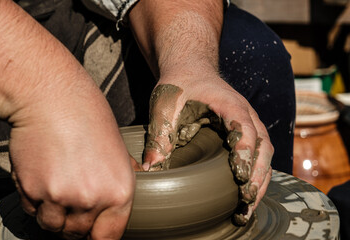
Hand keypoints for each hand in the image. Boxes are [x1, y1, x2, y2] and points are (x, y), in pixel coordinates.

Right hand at [9, 89, 135, 238]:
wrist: (53, 98)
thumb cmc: (88, 118)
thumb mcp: (118, 149)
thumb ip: (120, 180)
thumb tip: (121, 201)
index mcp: (120, 191)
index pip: (109, 236)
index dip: (99, 235)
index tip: (92, 232)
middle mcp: (93, 199)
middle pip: (79, 234)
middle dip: (76, 222)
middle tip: (73, 199)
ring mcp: (61, 197)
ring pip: (53, 226)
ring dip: (54, 214)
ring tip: (58, 185)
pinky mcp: (33, 190)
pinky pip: (33, 211)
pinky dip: (36, 201)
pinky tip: (43, 177)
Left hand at [143, 74, 272, 224]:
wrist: (190, 69)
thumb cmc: (179, 84)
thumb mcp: (165, 105)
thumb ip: (159, 135)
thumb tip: (150, 169)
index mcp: (230, 105)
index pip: (246, 131)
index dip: (246, 156)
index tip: (240, 181)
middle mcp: (246, 115)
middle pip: (263, 147)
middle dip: (258, 177)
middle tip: (245, 204)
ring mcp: (249, 123)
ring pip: (265, 153)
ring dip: (260, 180)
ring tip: (247, 208)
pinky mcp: (244, 131)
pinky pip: (259, 153)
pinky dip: (257, 174)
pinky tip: (246, 193)